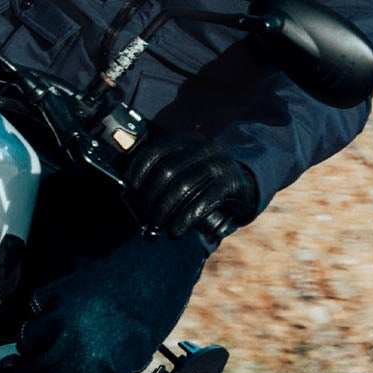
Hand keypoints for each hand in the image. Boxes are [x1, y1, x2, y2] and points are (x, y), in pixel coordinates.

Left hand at [125, 133, 256, 242]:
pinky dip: (185, 219)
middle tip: (145, 216)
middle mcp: (201, 148)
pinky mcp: (230, 182)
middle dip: (151, 197)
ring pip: (183, 187)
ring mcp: (218, 163)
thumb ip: (162, 177)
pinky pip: (203, 201)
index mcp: (185, 141)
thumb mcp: (184, 170)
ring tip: (157, 226)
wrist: (242, 183)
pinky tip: (176, 230)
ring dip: (165, 210)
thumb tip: (132, 197)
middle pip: (167, 171)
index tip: (129, 190)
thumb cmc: (202, 181)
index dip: (138, 171)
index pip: (155, 152)